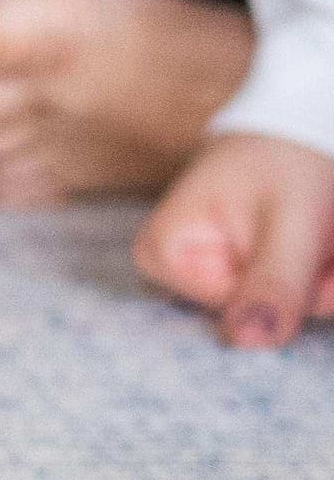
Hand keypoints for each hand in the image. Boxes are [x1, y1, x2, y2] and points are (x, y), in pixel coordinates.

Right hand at [134, 131, 333, 348]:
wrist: (300, 136)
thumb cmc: (286, 166)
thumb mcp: (289, 222)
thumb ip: (272, 282)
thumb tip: (246, 343)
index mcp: (163, 254)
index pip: (237, 309)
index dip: (287, 285)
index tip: (307, 242)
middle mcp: (175, 273)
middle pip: (258, 313)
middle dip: (311, 288)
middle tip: (325, 241)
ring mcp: (206, 277)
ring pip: (281, 312)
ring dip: (322, 284)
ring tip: (327, 239)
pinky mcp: (236, 278)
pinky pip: (287, 303)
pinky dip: (320, 283)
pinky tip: (324, 252)